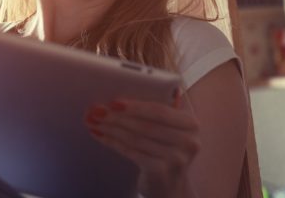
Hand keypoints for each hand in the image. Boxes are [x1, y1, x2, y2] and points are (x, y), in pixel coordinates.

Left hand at [84, 95, 199, 197]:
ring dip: (111, 128)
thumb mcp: (166, 129)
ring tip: (93, 121)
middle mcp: (189, 141)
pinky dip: (113, 142)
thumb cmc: (163, 149)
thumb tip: (116, 100)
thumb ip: (153, 112)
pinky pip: (132, 152)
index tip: (113, 102)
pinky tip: (100, 136)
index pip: (160, 111)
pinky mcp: (162, 171)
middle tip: (96, 111)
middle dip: (118, 117)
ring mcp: (177, 158)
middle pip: (146, 125)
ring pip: (136, 138)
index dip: (135, 106)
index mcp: (191, 124)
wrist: (169, 185)